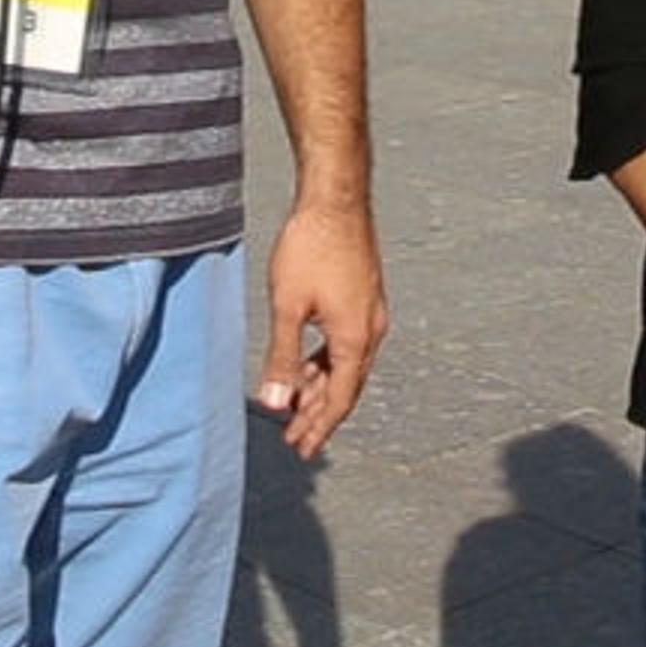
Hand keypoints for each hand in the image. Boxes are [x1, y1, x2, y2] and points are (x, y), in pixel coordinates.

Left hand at [256, 198, 387, 459]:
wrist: (336, 198)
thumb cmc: (311, 247)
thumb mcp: (288, 307)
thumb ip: (282, 358)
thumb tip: (274, 404)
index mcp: (356, 338)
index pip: (339, 399)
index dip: (318, 427)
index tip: (300, 447)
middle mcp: (371, 330)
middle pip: (346, 386)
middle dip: (319, 414)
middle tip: (296, 438)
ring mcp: (370, 313)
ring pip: (346, 365)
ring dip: (321, 387)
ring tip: (295, 405)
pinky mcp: (363, 297)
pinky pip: (347, 343)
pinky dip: (327, 361)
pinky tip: (308, 363)